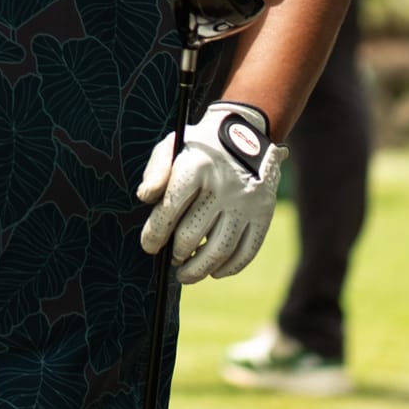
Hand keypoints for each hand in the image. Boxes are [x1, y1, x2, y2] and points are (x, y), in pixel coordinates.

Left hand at [135, 101, 285, 283]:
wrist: (245, 135)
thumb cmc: (200, 147)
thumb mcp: (173, 145)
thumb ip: (156, 170)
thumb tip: (145, 198)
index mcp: (197, 166)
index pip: (170, 209)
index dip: (155, 233)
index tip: (149, 246)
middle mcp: (224, 185)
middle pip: (192, 235)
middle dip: (176, 253)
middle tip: (171, 258)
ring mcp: (246, 202)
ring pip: (219, 250)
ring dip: (199, 269)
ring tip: (185, 274)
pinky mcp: (264, 214)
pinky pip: (246, 251)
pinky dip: (229, 268)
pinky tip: (215, 271)